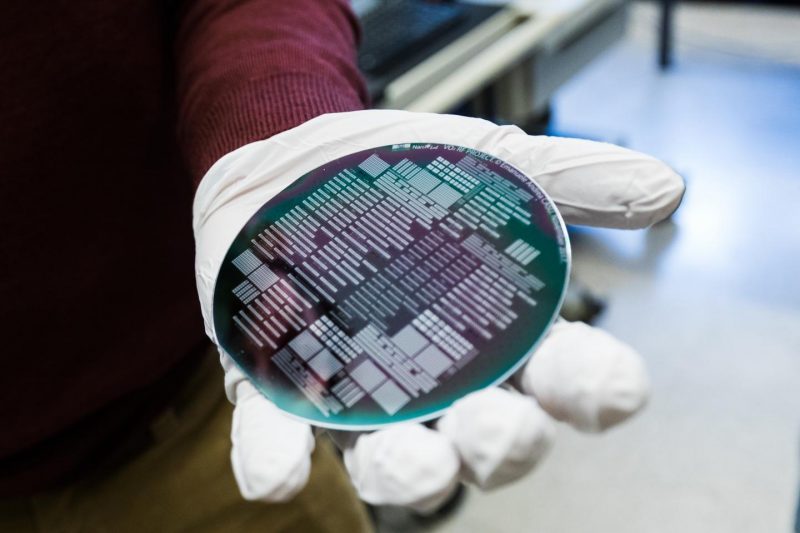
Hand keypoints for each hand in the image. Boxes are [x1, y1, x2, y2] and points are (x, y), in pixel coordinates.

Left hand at [193, 110, 683, 508]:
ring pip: (392, 457)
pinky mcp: (278, 385)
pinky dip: (276, 458)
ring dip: (408, 472)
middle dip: (503, 443)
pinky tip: (277, 473)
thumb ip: (570, 180)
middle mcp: (439, 382)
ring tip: (420, 465)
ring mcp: (357, 392)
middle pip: (487, 438)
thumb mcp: (492, 160)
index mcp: (502, 336)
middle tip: (505, 429)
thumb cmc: (406, 172)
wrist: (294, 164)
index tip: (614, 390)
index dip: (592, 391)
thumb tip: (669, 190)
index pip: (563, 379)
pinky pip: (276, 436)